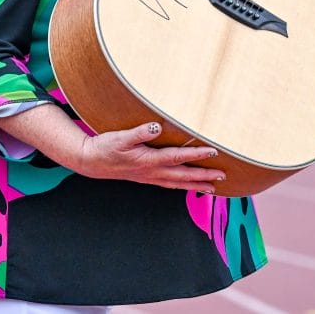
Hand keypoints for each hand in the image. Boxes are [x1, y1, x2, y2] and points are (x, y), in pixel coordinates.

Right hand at [72, 122, 225, 193]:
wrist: (91, 161)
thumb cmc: (105, 147)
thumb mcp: (120, 137)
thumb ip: (140, 132)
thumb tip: (157, 126)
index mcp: (149, 160)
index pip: (177, 157)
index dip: (196, 154)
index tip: (213, 151)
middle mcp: (152, 171)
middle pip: (183, 175)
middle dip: (204, 175)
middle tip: (223, 176)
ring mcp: (149, 177)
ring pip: (178, 183)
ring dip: (196, 185)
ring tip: (213, 188)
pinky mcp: (145, 178)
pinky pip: (169, 185)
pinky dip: (182, 186)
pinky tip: (188, 186)